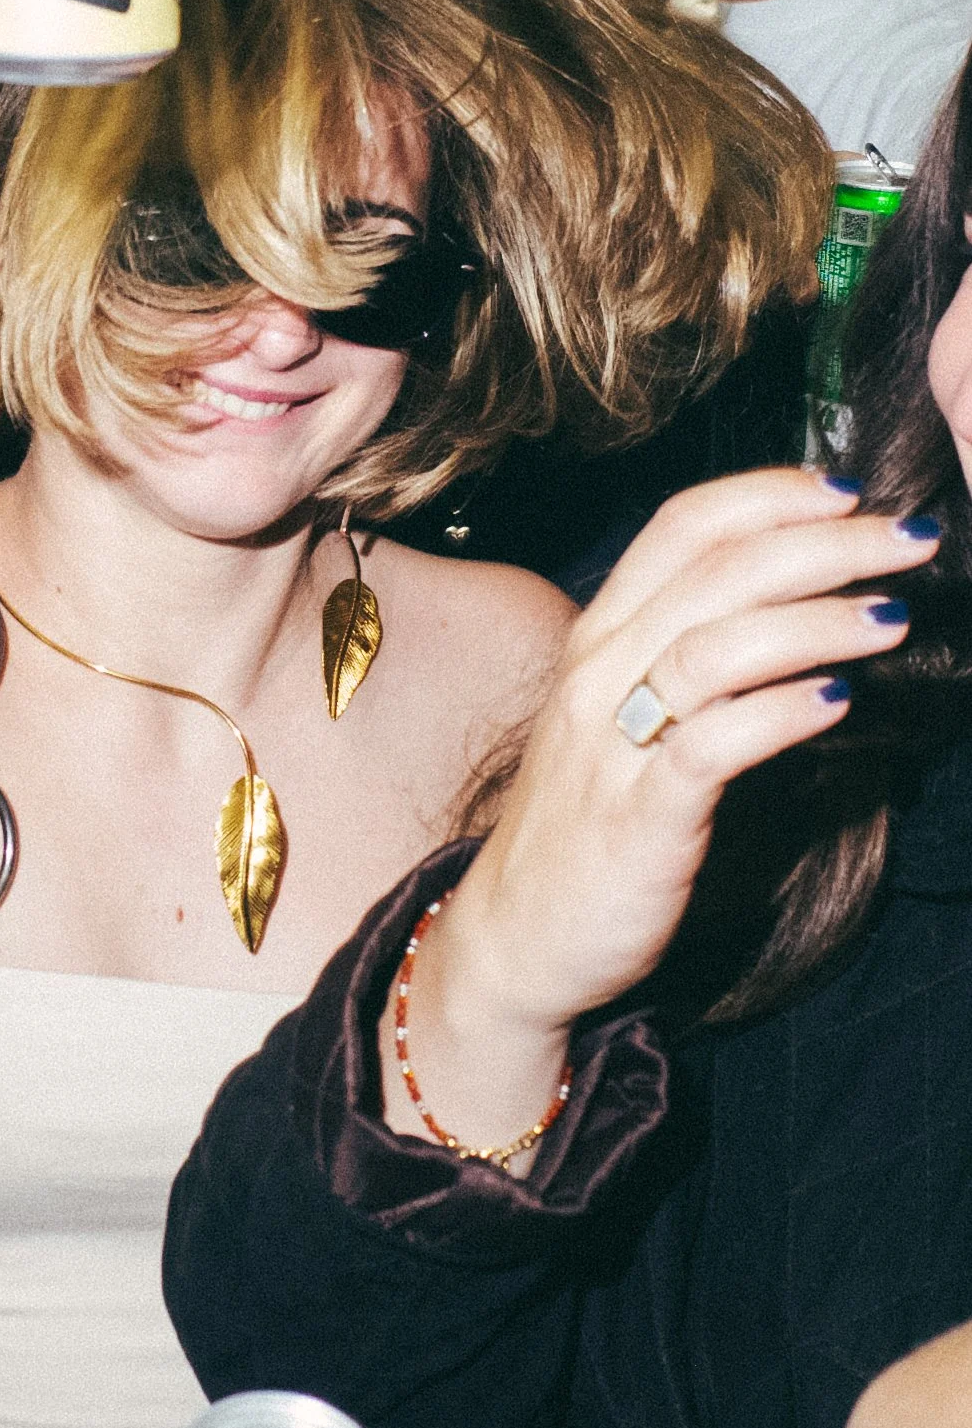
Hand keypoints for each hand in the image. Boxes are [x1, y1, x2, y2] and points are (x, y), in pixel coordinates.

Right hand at [435, 470, 933, 1048]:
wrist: (516, 938)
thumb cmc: (588, 825)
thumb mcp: (624, 717)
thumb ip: (687, 657)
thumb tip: (796, 608)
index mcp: (599, 637)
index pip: (681, 525)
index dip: (769, 494)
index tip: (850, 489)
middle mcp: (599, 674)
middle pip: (714, 571)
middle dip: (824, 542)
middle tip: (909, 536)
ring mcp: (612, 745)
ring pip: (713, 645)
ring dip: (815, 618)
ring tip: (894, 615)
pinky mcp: (638, 818)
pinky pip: (712, 745)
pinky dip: (779, 712)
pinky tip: (838, 700)